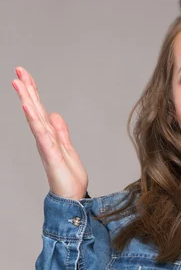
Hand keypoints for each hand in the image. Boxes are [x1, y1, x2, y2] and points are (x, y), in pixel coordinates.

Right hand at [12, 66, 88, 199]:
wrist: (73, 199)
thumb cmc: (69, 178)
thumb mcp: (68, 149)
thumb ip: (60, 132)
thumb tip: (54, 115)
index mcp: (49, 136)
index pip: (40, 109)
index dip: (33, 92)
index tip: (25, 74)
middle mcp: (45, 138)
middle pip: (34, 109)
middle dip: (27, 89)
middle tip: (18, 70)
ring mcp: (46, 146)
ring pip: (35, 118)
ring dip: (27, 100)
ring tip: (18, 83)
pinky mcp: (50, 154)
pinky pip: (41, 134)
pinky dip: (34, 120)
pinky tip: (27, 107)